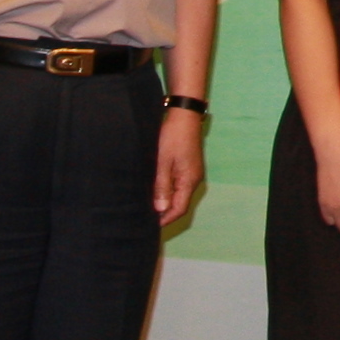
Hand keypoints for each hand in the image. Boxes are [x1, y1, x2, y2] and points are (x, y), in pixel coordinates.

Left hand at [154, 105, 206, 227]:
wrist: (184, 115)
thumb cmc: (173, 137)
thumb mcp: (163, 163)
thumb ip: (162, 187)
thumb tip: (161, 209)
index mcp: (189, 181)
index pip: (179, 208)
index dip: (166, 219)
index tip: (150, 225)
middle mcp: (193, 179)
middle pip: (180, 202)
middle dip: (165, 212)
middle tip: (146, 217)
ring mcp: (192, 172)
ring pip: (179, 193)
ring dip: (166, 200)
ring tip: (149, 204)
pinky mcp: (187, 165)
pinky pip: (178, 184)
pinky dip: (168, 190)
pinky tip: (156, 188)